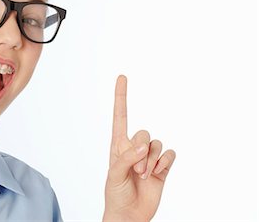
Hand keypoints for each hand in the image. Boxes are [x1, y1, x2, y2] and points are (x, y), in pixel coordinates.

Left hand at [103, 75, 175, 221]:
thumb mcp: (114, 174)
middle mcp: (134, 147)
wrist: (129, 214)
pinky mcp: (162, 167)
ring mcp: (149, 157)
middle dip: (141, 152)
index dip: (121, 96)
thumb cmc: (115, 194)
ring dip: (152, 160)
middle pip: (144, 132)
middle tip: (135, 169)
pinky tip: (157, 173)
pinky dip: (164, 162)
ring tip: (143, 175)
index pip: (120, 116)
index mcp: (118, 145)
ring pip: (158, 144)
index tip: (122, 77)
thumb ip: (127, 156)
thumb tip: (143, 144)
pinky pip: (170, 154)